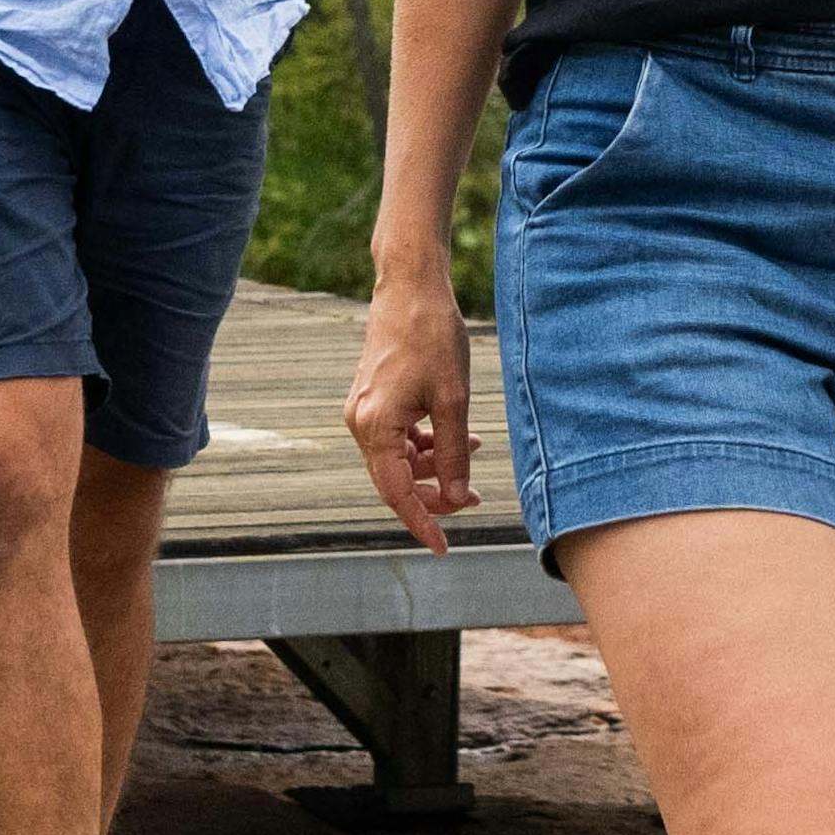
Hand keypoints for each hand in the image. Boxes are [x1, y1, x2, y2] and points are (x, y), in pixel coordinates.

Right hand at [344, 262, 470, 551]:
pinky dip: (425, 444)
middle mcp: (360, 423)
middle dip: (435, 494)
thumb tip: (458, 498)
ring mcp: (363, 410)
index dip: (422, 523)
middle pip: (396, 480)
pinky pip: (397, 437)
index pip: (396, 494)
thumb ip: (453, 454)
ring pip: (398, 459)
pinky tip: (457, 437)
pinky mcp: (372, 398)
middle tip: (474, 500)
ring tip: (473, 456)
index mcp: (375, 427)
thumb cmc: (432, 337)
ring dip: (434, 466)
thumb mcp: (453, 400)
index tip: (444, 547)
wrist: (410, 287)